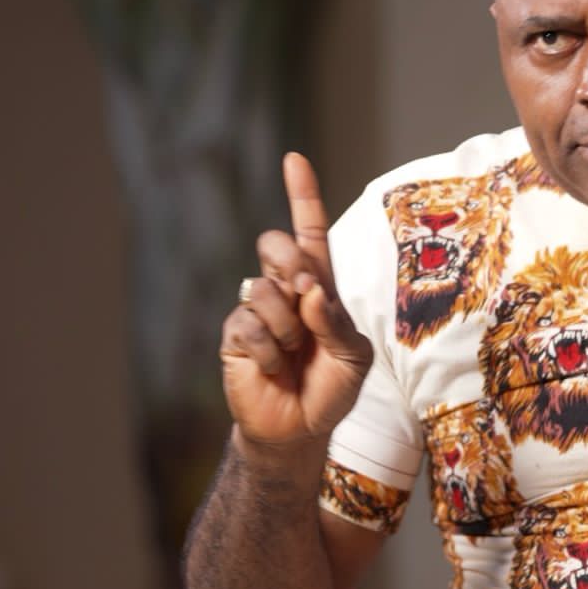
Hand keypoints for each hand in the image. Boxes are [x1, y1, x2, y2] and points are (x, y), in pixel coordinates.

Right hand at [220, 153, 372, 458]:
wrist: (300, 430)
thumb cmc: (331, 388)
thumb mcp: (353, 356)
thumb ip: (337, 321)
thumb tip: (310, 289)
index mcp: (318, 286)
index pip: (309, 231)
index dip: (302, 194)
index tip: (294, 158)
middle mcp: (284, 289)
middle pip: (277, 244)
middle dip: (291, 264)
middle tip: (305, 297)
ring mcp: (256, 309)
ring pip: (266, 289)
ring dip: (288, 328)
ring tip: (291, 355)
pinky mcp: (234, 334)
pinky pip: (250, 325)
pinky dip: (269, 351)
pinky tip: (272, 367)